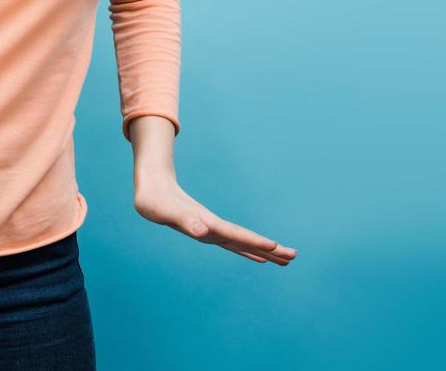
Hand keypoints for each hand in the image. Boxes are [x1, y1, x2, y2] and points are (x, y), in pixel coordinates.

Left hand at [133, 175, 297, 265]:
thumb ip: (184, 220)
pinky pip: (232, 241)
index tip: (275, 247)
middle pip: (246, 239)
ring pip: (243, 242)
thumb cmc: (153, 201)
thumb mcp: (165, 212)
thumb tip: (202, 231)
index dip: (254, 242)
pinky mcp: (207, 229)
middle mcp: (213, 226)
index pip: (235, 234)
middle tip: (294, 257)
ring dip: (264, 250)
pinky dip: (247, 249)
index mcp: (207, 223)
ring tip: (285, 260)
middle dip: (270, 248)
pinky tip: (257, 256)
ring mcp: (212, 228)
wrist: (151, 185)